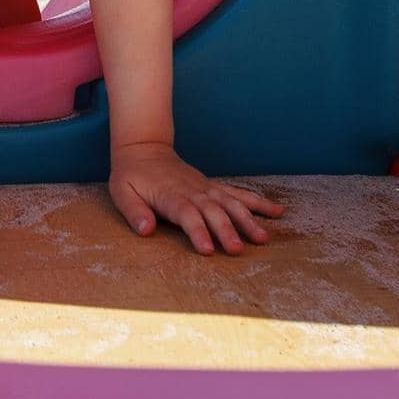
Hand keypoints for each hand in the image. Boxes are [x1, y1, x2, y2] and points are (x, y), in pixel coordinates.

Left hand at [109, 142, 284, 254]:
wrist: (144, 148)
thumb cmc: (131, 175)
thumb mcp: (121, 192)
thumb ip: (134, 211)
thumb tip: (145, 229)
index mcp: (170, 195)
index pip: (187, 215)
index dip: (198, 232)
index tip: (208, 249)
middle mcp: (193, 191)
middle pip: (213, 211)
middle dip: (227, 230)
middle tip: (239, 250)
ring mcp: (206, 188)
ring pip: (231, 203)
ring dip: (248, 219)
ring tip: (263, 238)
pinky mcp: (212, 187)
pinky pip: (238, 194)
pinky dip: (257, 202)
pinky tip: (277, 212)